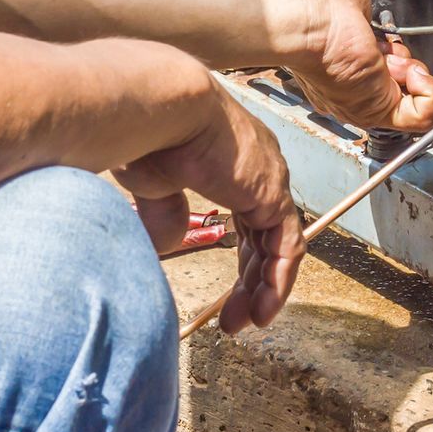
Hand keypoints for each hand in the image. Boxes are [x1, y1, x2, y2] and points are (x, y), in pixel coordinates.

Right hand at [116, 81, 302, 331]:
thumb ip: (166, 215)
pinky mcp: (272, 195)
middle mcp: (257, 167)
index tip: (225, 289)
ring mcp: (269, 179)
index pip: (248, 216)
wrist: (156, 108)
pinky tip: (262, 312)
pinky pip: (287, 249)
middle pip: (265, 234)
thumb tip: (168, 244)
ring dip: (264, 289)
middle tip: (234, 316)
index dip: (240, 256)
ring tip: (247, 323)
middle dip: (251, 279)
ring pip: (279, 246)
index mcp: (229, 159)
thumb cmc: (144, 133)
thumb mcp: (153, 184)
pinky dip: (277, 283)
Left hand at [289, 0, 432, 131]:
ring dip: (417, 75)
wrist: (312, 21)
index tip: (386, 40)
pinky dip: (430, 92)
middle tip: (390, 50)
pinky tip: (411, 73)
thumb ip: (363, 8)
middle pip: (402, 88)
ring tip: (394, 58)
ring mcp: (366, 104)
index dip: (396, 54)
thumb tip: (366, 8)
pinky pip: (423, 117)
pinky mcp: (380, 110)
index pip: (384, 73)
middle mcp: (354, 92)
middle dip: (407, 63)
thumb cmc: (319, 7)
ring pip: (415, 104)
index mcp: (344, 66)